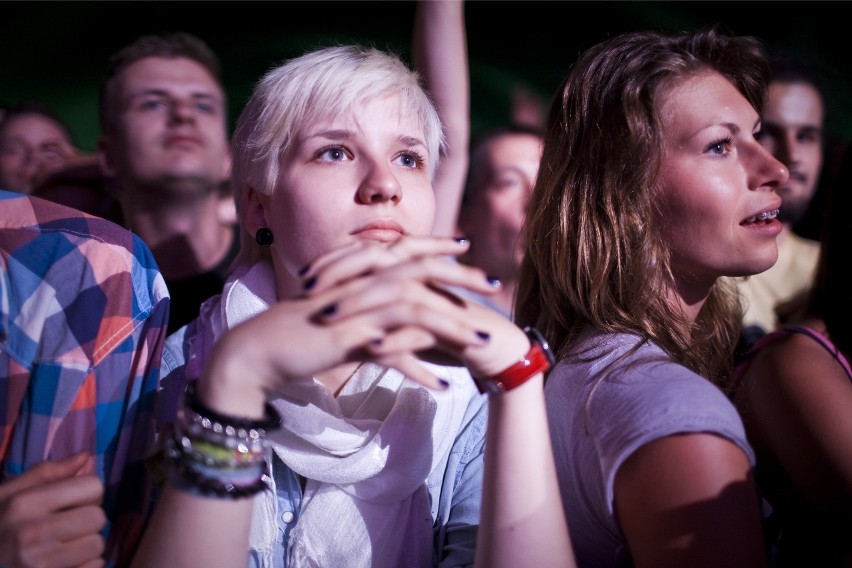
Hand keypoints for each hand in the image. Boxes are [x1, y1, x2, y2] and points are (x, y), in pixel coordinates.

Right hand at [0, 452, 105, 567]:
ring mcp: (40, 564)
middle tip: (69, 526)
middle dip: (88, 519)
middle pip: (98, 517)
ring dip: (87, 544)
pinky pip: (94, 567)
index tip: (71, 502)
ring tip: (64, 545)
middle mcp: (32, 533)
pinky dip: (86, 565)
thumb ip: (48, 473)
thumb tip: (86, 457)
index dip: (87, 492)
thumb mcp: (9, 493)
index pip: (93, 487)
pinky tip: (65, 563)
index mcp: (23, 503)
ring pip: (98, 545)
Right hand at [201, 237, 529, 414]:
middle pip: (420, 272)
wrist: (256, 349)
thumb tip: (390, 298)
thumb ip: (363, 296)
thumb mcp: (336, 305)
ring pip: (414, 310)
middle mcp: (359, 284)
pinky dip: (419, 370)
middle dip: (460, 278)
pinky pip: (392, 353)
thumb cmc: (297, 329)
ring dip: (451, 327)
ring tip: (480, 345)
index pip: (405, 249)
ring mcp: (354, 310)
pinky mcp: (347, 340)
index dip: (438, 246)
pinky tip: (442, 387)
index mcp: (357, 272)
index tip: (467, 247)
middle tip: (493, 287)